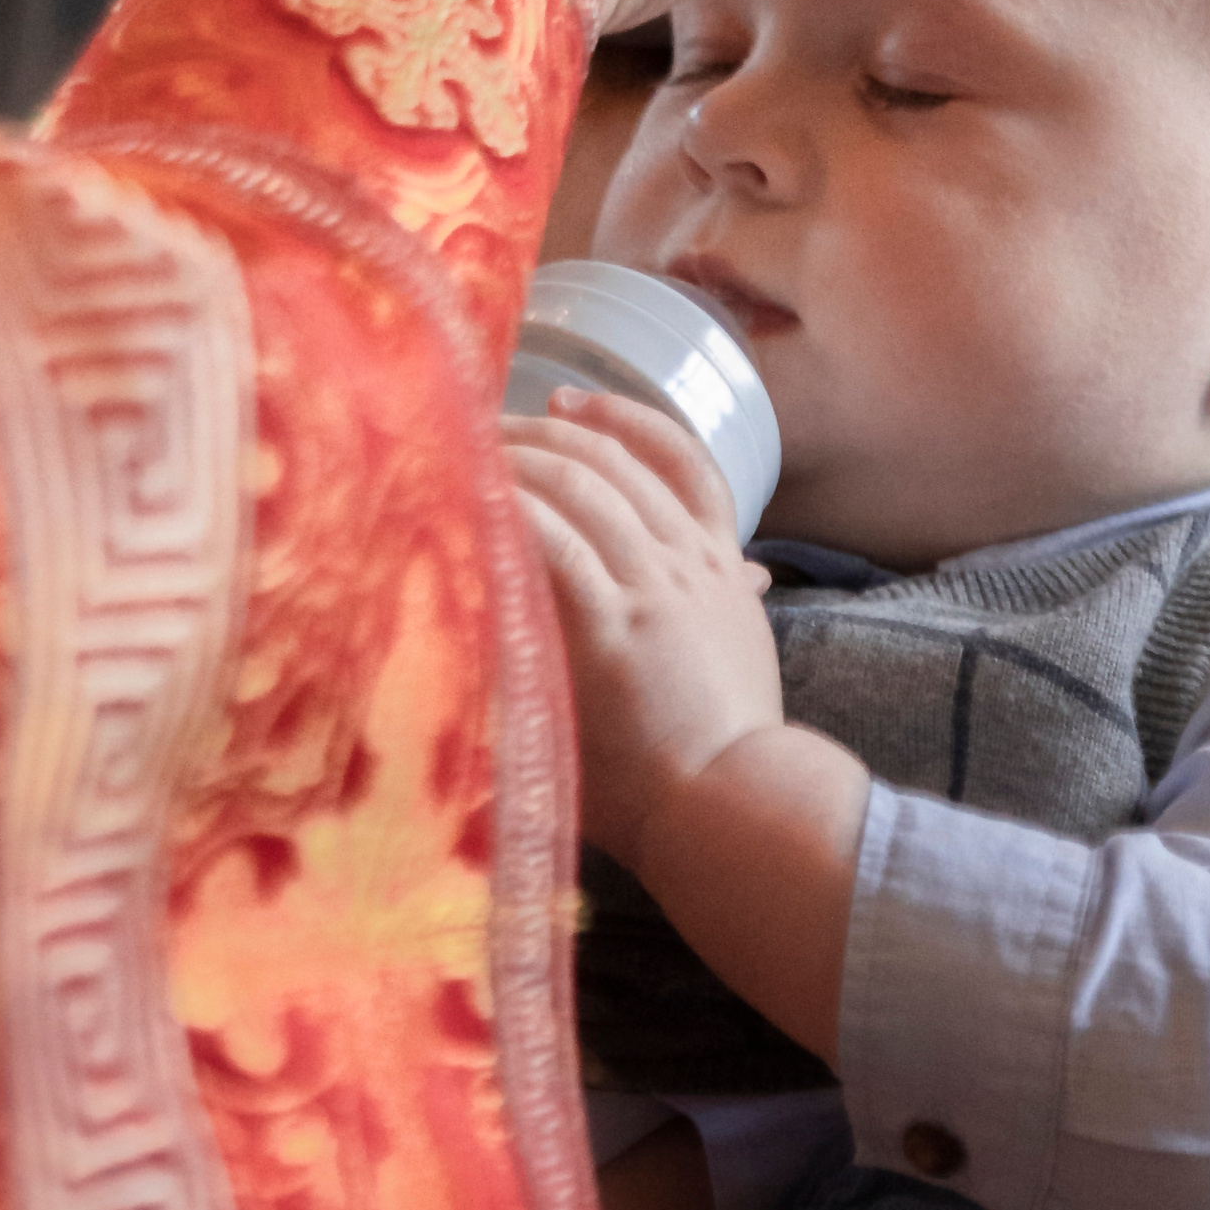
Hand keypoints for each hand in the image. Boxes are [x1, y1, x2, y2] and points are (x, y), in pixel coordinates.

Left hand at [502, 386, 867, 1063]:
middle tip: (487, 425)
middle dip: (547, 433)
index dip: (623, 420)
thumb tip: (745, 577)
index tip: (570, 401)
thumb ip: (727, 612)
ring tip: (464, 452)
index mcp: (722, 567)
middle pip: (615, 463)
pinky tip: (476, 495)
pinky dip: (514, 508)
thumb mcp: (739, 661)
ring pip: (582, 487)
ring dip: (520, 459)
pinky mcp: (612, 626)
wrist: (737, 808)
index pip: (682, 461)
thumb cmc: (726, 759)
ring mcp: (653, 589)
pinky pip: (555, 541)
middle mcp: (690, 562)